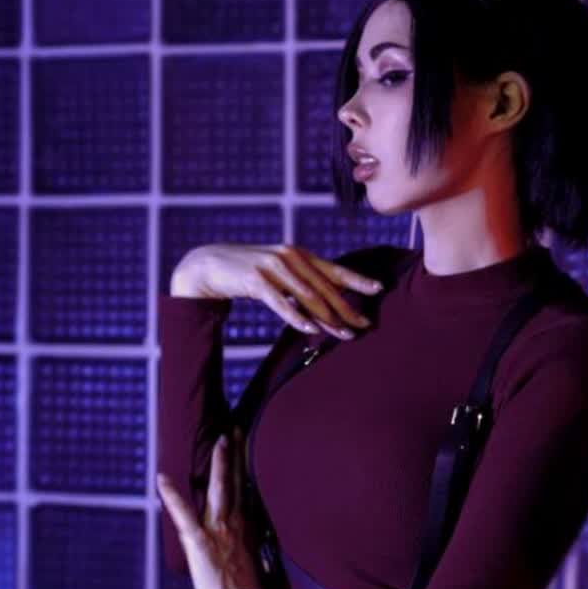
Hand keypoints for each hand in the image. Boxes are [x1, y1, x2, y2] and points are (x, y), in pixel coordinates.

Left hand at [156, 436, 262, 588]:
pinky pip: (184, 513)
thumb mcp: (259, 566)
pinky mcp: (200, 541)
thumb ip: (257, 547)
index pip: (249, 490)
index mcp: (250, 529)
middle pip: (239, 481)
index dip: (247, 467)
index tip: (248, 445)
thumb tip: (261, 540)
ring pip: (221, 488)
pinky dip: (172, 496)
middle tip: (236, 428)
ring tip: (220, 439)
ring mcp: (219, 530)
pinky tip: (162, 478)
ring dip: (219, 463)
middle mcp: (237, 524)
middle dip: (237, 454)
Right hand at [169, 243, 381, 339]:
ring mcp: (272, 267)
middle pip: (325, 288)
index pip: (333, 269)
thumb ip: (303, 283)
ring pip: (307, 297)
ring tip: (345, 334)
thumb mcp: (280, 274)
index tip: (378, 288)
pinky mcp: (255, 280)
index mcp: (298, 254)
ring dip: (328, 318)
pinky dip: (296, 317)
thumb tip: (329, 303)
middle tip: (364, 325)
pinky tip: (311, 329)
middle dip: (346, 308)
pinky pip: (280, 302)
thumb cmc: (249, 273)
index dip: (356, 279)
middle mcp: (289, 257)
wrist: (208, 265)